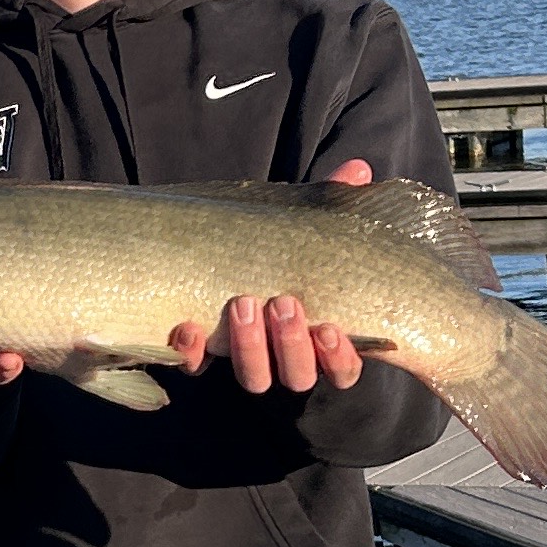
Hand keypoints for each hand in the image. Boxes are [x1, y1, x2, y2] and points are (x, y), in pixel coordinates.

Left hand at [166, 155, 373, 394]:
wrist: (227, 254)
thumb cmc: (286, 248)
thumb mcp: (312, 226)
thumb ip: (336, 204)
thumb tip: (358, 168)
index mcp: (324, 340)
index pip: (343, 370)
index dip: (338, 357)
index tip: (330, 327)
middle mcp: (287, 359)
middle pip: (297, 376)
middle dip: (290, 343)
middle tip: (283, 302)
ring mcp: (247, 360)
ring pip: (254, 378)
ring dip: (250, 346)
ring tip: (243, 302)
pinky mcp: (205, 355)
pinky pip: (197, 367)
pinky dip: (191, 353)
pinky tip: (188, 326)